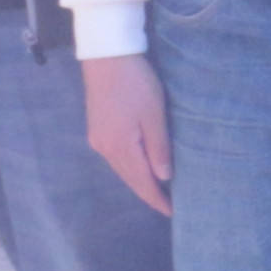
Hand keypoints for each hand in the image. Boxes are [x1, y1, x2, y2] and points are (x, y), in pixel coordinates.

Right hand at [82, 52, 172, 214]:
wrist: (107, 58)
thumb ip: (159, 147)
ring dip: (139, 181)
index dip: (157, 199)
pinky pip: (116, 158)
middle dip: (148, 193)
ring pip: (122, 169)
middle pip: (129, 179)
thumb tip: (164, 177)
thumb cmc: (136, 83)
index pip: (142, 182)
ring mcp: (98, 139)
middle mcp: (105, 148)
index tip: (173, 212)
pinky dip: (131, 167)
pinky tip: (141, 168)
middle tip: (168, 206)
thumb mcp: (154, 115)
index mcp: (120, 147)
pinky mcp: (97, 130)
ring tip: (158, 191)